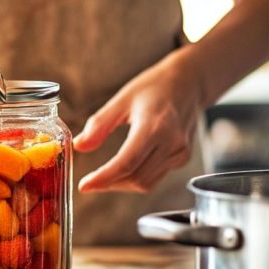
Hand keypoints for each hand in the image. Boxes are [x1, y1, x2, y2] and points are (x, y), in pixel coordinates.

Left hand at [73, 58, 200, 192]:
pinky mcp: (182, 158)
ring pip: (145, 183)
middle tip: (90, 181)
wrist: (189, 83)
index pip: (126, 163)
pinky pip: (154, 178)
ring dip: (121, 184)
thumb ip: (99, 124)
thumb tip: (79, 145)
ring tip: (105, 176)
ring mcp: (179, 152)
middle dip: (109, 183)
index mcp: (154, 125)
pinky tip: (124, 169)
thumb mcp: (122, 99)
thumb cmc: (155, 87)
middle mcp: (171, 142)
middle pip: (135, 177)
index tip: (84, 185)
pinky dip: (135, 179)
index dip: (103, 178)